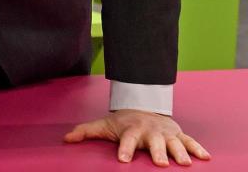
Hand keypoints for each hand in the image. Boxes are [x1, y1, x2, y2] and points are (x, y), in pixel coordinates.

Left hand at [64, 109, 209, 165]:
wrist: (143, 107)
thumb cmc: (122, 122)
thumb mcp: (103, 125)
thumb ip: (85, 131)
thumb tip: (66, 139)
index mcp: (131, 131)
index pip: (127, 141)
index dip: (125, 150)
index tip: (123, 160)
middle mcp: (150, 132)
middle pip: (154, 143)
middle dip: (158, 152)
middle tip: (161, 163)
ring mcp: (165, 133)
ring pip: (174, 143)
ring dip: (180, 152)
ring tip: (185, 164)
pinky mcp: (178, 134)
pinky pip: (189, 141)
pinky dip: (198, 148)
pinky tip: (205, 158)